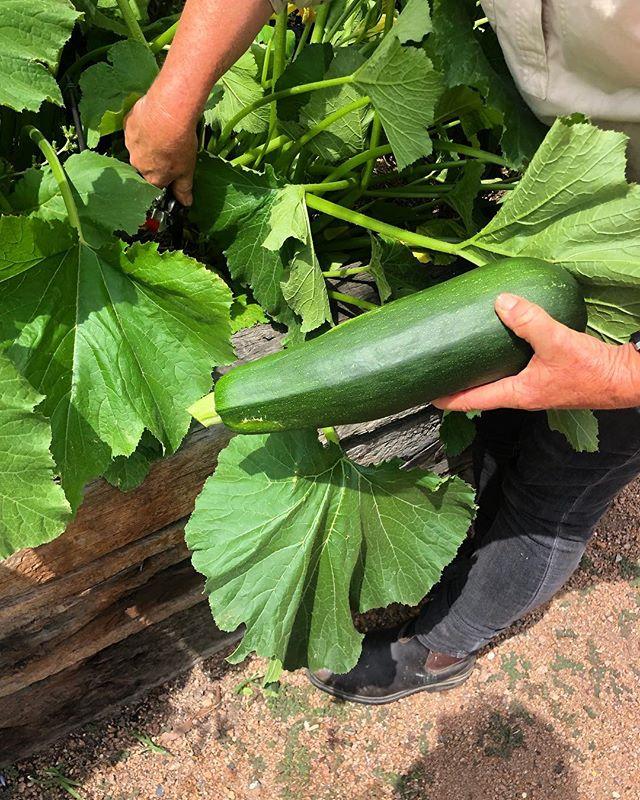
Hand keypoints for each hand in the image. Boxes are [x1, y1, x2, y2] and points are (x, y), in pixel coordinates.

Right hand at [124, 94, 197, 205]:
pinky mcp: (127, 126)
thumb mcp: (187, 170)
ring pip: (138, 147)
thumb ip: (183, 188)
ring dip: (148, 142)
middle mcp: (137, 164)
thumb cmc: (179, 142)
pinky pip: (133, 130)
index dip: (165, 176)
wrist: (168, 112)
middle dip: (156, 158)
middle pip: (146, 165)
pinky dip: (142, 127)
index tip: (172, 167)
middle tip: (169, 146)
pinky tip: (153, 121)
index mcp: (152, 178)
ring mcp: (130, 144)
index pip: (157, 183)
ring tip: (163, 132)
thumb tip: (185, 203)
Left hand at [433, 293, 639, 411]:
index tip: (427, 394)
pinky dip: (504, 359)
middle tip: (441, 371)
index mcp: (518, 395)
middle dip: (461, 382)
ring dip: (481, 371)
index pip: (473, 401)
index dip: (448, 398)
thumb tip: (501, 301)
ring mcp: (536, 387)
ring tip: (464, 355)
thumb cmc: (592, 371)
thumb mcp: (556, 342)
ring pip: (499, 380)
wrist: (626, 379)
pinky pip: (517, 369)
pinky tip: (503, 341)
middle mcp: (523, 395)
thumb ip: (529, 321)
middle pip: (482, 391)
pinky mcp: (549, 376)